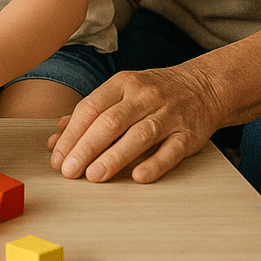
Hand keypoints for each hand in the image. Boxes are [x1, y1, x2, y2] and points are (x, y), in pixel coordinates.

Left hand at [47, 64, 222, 182]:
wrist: (203, 86)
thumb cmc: (152, 92)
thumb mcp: (119, 92)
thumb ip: (88, 115)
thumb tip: (56, 139)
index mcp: (121, 84)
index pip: (91, 108)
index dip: (72, 134)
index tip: (57, 157)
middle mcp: (143, 97)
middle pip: (110, 122)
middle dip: (86, 148)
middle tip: (69, 171)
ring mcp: (168, 115)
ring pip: (138, 136)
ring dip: (114, 157)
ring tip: (93, 176)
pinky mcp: (188, 135)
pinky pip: (171, 150)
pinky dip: (154, 164)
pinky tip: (138, 176)